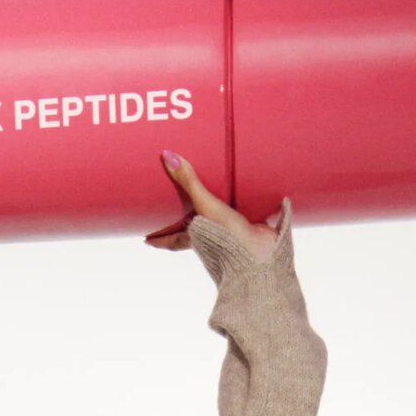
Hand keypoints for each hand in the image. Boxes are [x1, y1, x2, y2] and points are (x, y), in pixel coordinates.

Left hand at [143, 152, 282, 258]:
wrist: (258, 259)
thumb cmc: (225, 237)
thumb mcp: (204, 206)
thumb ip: (189, 182)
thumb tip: (167, 156)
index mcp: (196, 238)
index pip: (171, 240)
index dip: (159, 240)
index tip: (147, 241)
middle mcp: (213, 240)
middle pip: (196, 234)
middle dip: (189, 227)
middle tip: (182, 218)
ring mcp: (235, 237)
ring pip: (224, 227)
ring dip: (223, 218)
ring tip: (223, 203)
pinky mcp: (257, 232)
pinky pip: (255, 219)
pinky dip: (260, 212)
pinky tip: (269, 201)